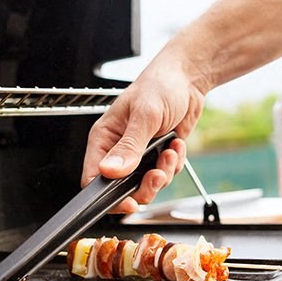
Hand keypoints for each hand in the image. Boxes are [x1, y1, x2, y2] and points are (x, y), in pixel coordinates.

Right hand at [82, 55, 206, 212]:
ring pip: (146, 184)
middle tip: (158, 174)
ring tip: (170, 151)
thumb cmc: (160, 85)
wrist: (188, 79)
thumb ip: (129, 146)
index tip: (129, 201)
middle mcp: (118, 149)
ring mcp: (138, 154)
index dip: (108, 196)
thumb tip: (110, 171)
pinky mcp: (157, 155)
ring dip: (163, 172)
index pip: (93, 177)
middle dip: (144, 185)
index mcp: (104, 138)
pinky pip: (164, 175)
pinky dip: (174, 165)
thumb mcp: (145, 115)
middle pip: (122, 189)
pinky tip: (176, 144)